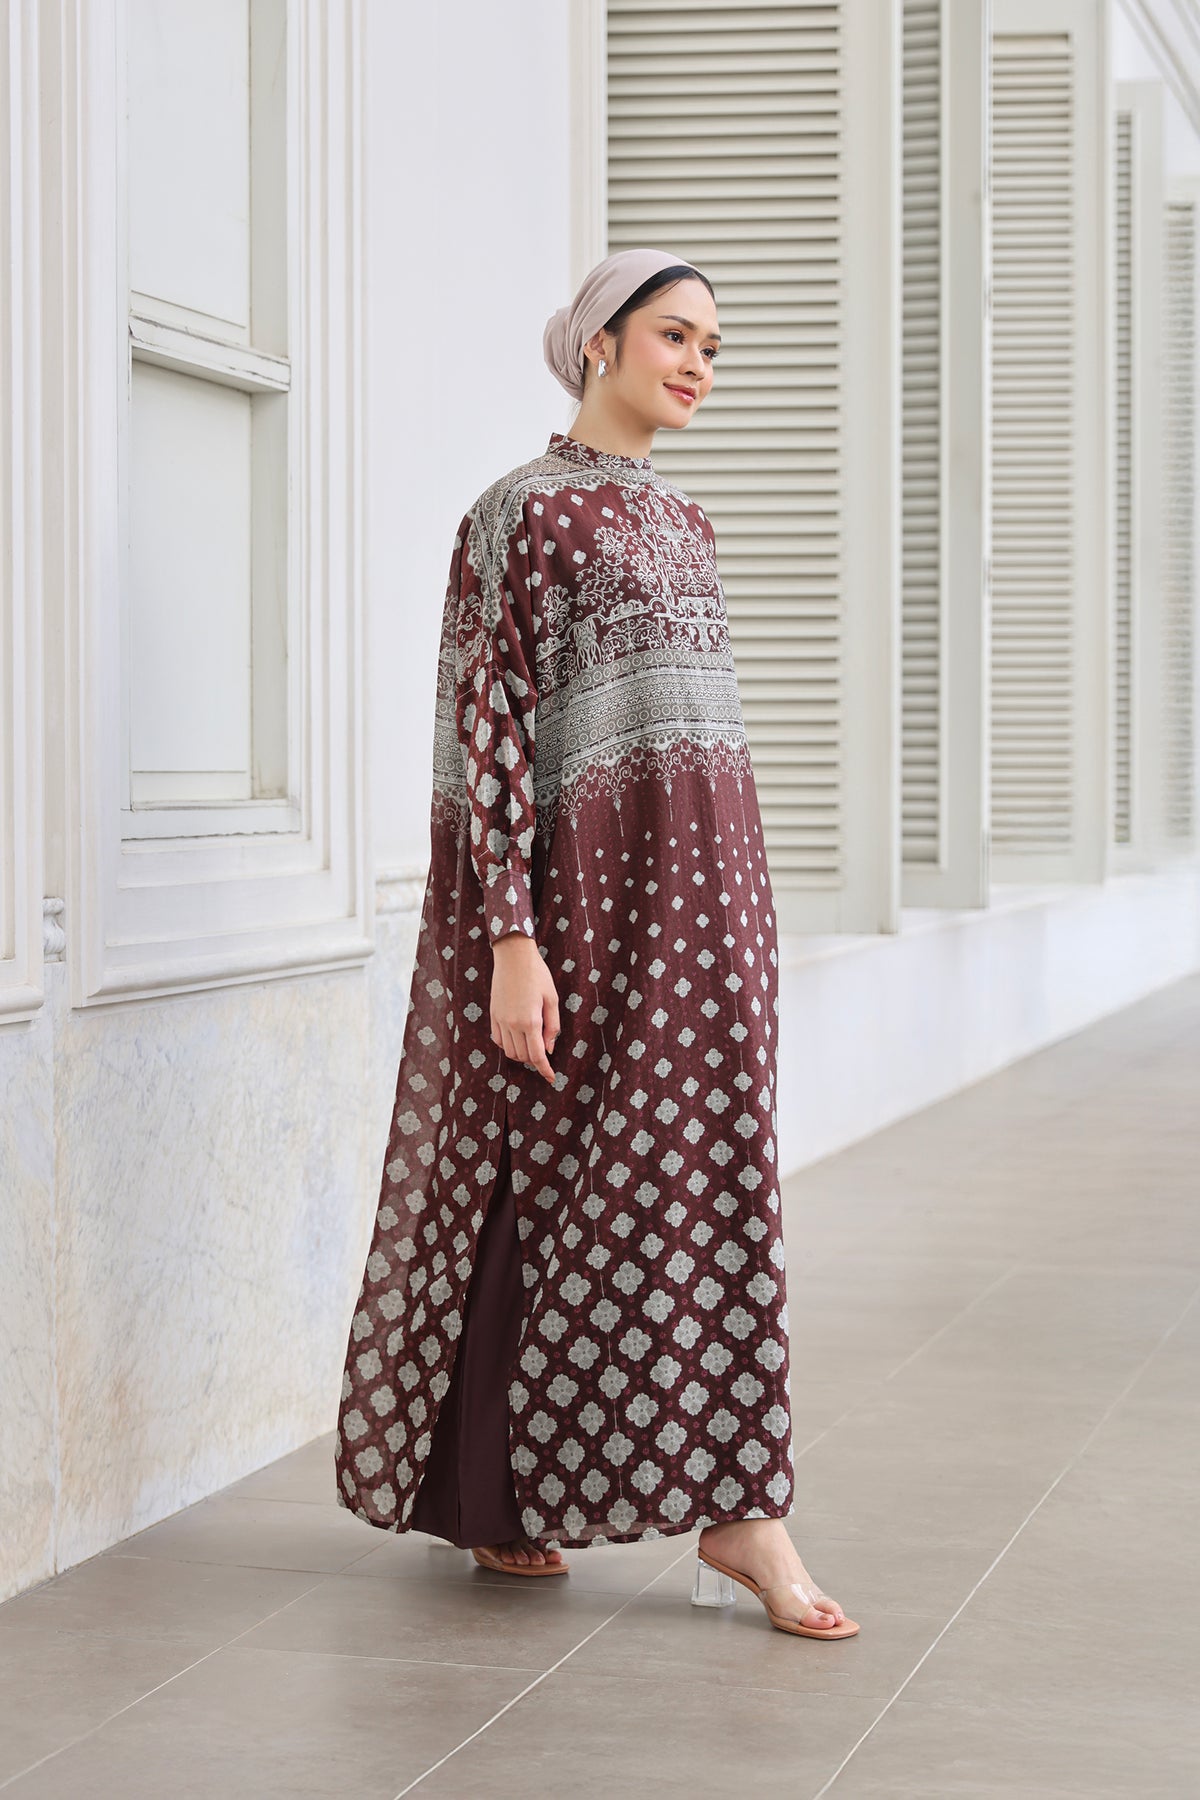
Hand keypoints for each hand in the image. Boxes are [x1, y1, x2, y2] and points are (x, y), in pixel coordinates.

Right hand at [490, 933, 560, 1083]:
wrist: (512, 957)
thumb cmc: (537, 975)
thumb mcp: (552, 999)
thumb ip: (552, 1027)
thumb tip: (549, 1049)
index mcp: (530, 1021)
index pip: (537, 1055)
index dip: (545, 1069)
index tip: (551, 1078)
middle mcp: (513, 1024)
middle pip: (522, 1056)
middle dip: (534, 1060)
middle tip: (544, 1052)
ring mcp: (500, 1021)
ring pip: (509, 1051)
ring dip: (521, 1053)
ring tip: (531, 1044)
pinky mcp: (493, 1015)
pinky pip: (498, 1040)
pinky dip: (508, 1045)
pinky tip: (517, 1037)